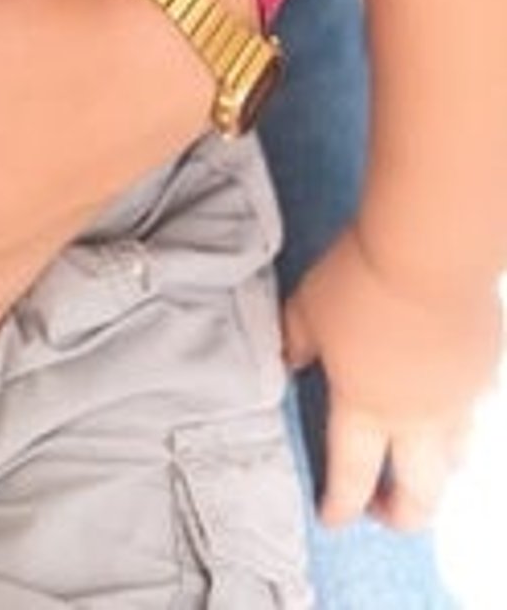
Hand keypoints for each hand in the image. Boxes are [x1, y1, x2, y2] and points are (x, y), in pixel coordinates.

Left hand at [284, 227, 501, 530]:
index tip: (332, 518)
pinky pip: (477, 410)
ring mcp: (457, 400)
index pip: (351, 475)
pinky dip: (462, 419)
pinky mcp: (485, 372)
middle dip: (402, 516)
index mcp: (365, 409)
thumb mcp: (308, 307)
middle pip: (419, 495)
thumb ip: (295, 341)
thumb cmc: (358, 280)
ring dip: (437, 474)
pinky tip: (452, 403)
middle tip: (385, 511)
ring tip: (422, 465)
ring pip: (456, 462)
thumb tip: (285, 361)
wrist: (428, 253)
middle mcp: (415, 419)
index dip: (340, 505)